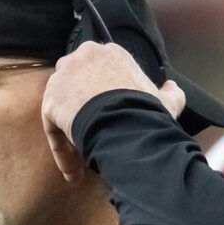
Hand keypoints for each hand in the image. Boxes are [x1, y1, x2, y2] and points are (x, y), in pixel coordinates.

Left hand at [40, 41, 184, 180]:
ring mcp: (64, 76)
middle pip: (76, 85)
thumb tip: (173, 87)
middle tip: (93, 136)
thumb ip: (172, 93)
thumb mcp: (167, 101)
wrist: (126, 125)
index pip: (100, 74)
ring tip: (82, 159)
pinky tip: (73, 170)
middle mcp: (85, 57)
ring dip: (70, 132)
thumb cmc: (146, 113)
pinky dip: (62, 149)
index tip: (109, 122)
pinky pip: (53, 126)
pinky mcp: (51, 100)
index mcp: (111, 54)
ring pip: (62, 106)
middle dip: (82, 110)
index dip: (103, 100)